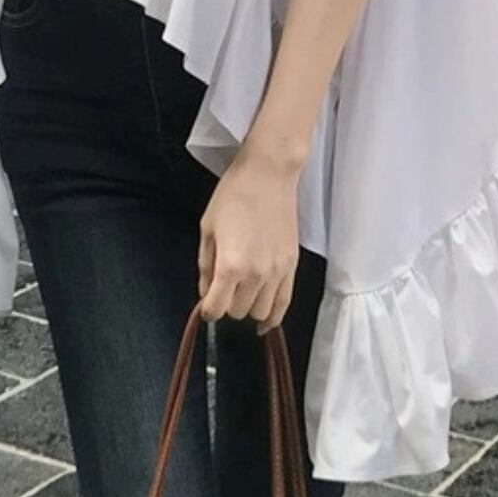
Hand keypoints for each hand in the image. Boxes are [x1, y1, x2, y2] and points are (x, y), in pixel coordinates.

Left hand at [197, 143, 302, 334]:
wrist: (268, 175)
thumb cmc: (233, 195)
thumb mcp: (208, 229)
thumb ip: (205, 266)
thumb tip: (206, 293)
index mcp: (230, 265)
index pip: (216, 309)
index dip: (207, 310)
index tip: (206, 303)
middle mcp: (256, 274)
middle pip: (237, 312)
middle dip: (226, 304)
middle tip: (223, 287)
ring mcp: (277, 272)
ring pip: (261, 312)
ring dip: (248, 306)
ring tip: (242, 291)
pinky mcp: (292, 266)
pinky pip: (284, 304)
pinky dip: (273, 317)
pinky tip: (264, 322)